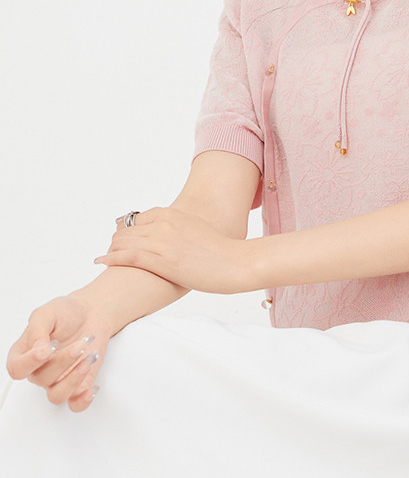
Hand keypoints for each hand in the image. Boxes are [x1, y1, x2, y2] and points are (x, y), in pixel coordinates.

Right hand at [6, 296, 111, 413]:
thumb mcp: (47, 313)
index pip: (17, 369)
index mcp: (24, 353)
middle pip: (42, 379)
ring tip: (89, 359)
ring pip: (57, 395)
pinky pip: (75, 404)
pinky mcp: (77, 385)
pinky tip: (91, 386)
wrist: (91, 314)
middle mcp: (38, 370)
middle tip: (80, 344)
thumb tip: (37, 349)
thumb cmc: (66, 313)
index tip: (49, 348)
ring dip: (74, 379)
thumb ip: (37, 330)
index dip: (31, 362)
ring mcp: (57, 379)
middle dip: (64, 361)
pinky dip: (83, 400)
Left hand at [93, 208, 254, 293]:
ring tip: (104, 258)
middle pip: (127, 230)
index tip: (121, 241)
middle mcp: (163, 223)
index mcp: (172, 214)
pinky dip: (111, 258)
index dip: (126, 231)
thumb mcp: (197, 231)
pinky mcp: (162, 260)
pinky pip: (128, 256)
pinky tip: (102, 262)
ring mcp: (162, 241)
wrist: (237, 263)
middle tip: (109, 252)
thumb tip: (171, 241)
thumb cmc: (222, 252)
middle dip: (116, 241)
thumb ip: (179, 231)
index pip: (137, 219)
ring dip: (111, 250)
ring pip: (124, 242)